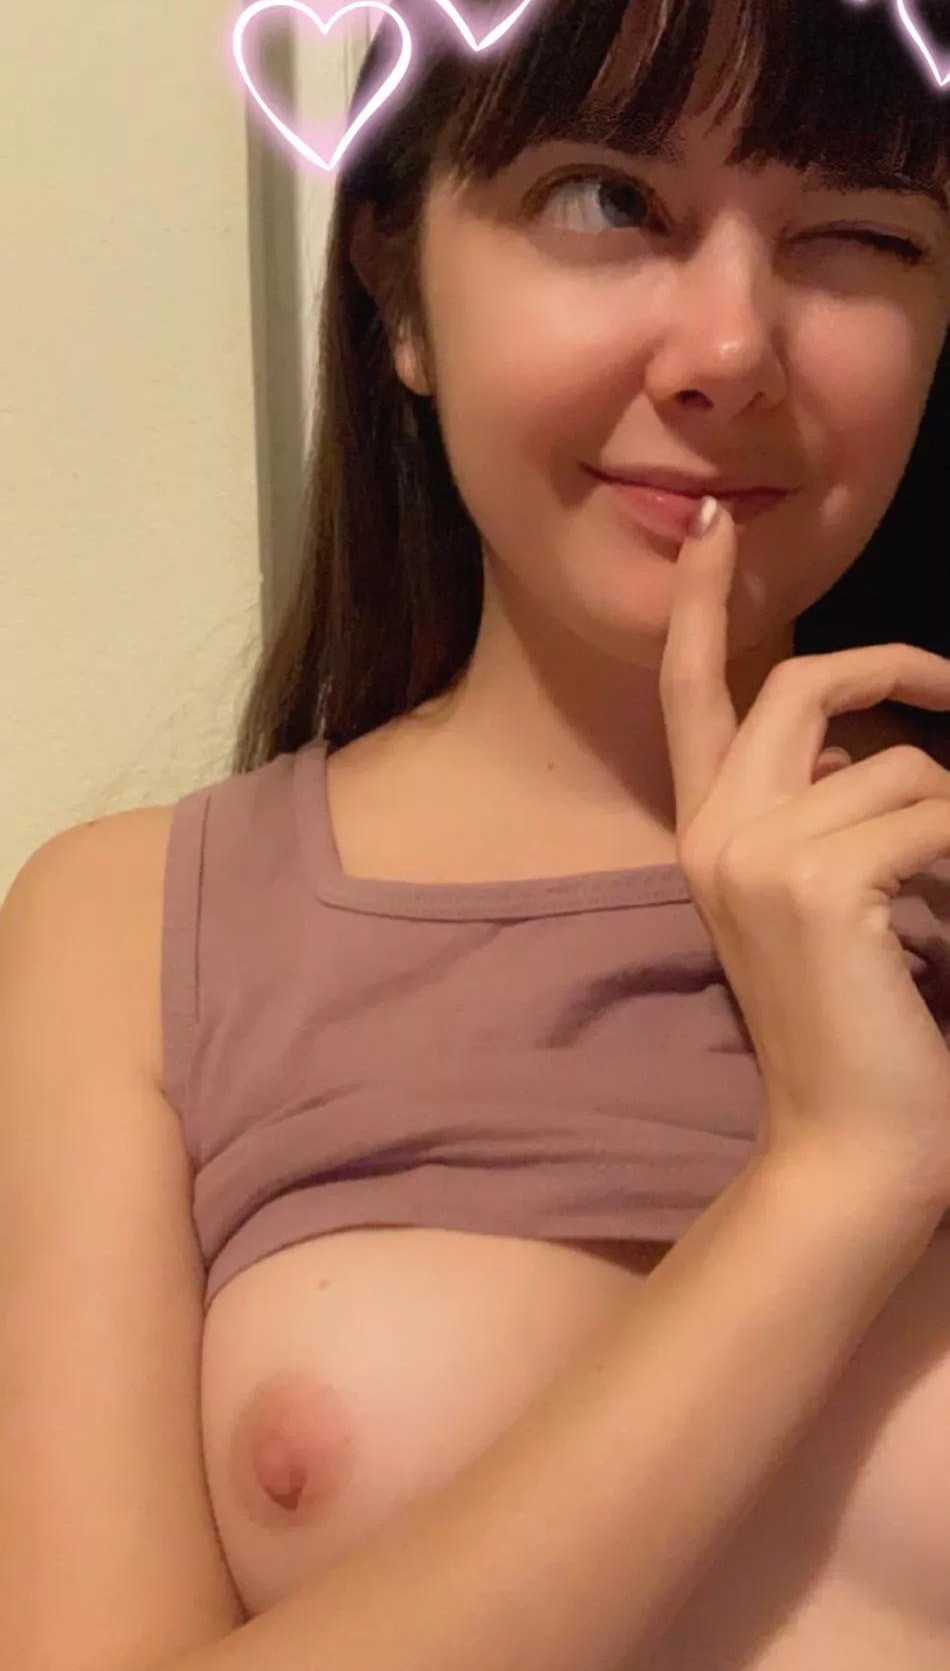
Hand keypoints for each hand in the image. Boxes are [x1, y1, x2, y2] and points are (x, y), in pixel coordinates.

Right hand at [659, 496, 949, 1204]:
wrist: (851, 1145)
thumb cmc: (854, 1026)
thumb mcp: (823, 896)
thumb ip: (830, 809)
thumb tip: (890, 743)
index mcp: (709, 832)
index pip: (692, 693)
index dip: (701, 603)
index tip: (712, 525)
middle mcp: (717, 832)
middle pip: (802, 684)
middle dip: (895, 665)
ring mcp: (760, 855)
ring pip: (900, 765)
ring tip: (947, 897)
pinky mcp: (822, 883)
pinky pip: (933, 814)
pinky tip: (944, 920)